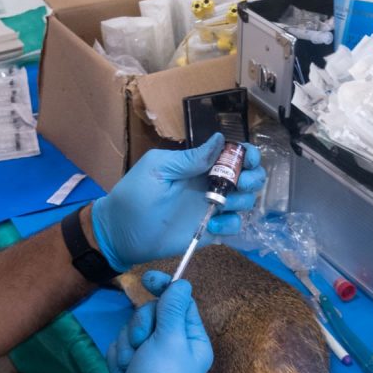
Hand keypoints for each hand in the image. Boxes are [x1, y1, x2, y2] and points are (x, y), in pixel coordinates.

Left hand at [91, 134, 264, 269]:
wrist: (120, 233)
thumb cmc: (133, 196)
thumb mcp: (157, 169)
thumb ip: (189, 158)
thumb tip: (220, 139)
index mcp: (199, 165)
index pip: (233, 153)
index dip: (246, 153)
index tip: (246, 158)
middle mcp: (210, 184)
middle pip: (248, 176)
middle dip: (252, 177)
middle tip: (238, 183)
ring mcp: (212, 208)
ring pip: (246, 200)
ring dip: (242, 200)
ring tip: (222, 204)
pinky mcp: (210, 230)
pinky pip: (234, 226)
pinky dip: (230, 224)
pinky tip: (213, 225)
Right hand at [97, 272, 211, 372]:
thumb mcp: (170, 340)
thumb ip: (173, 308)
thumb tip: (182, 283)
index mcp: (193, 340)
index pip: (181, 303)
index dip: (165, 289)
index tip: (148, 278)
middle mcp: (174, 347)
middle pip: (152, 313)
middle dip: (141, 326)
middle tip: (142, 343)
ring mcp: (150, 356)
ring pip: (132, 328)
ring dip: (127, 345)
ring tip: (131, 366)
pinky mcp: (130, 365)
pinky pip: (120, 345)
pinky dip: (118, 357)